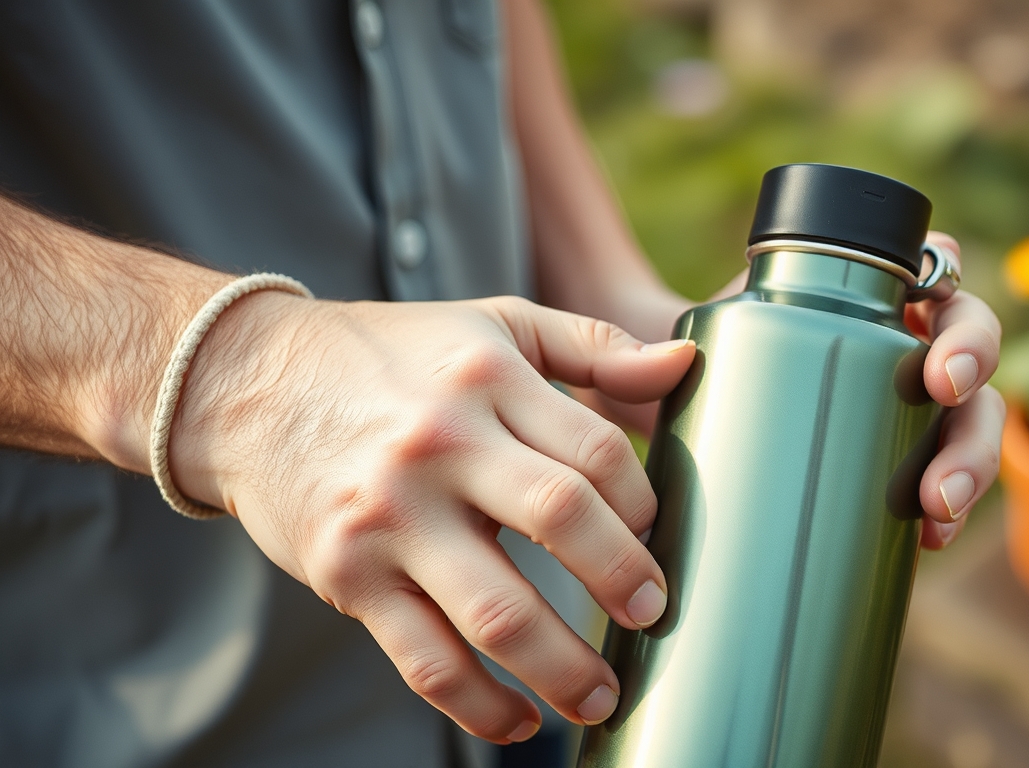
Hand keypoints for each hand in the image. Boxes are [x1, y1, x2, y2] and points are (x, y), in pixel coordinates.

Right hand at [169, 294, 696, 743]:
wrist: (249, 386)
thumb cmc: (390, 357)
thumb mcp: (493, 325)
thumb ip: (592, 346)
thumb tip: (686, 364)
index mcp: (487, 378)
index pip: (596, 451)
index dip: (643, 502)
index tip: (653, 532)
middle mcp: (440, 445)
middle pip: (561, 520)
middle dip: (625, 579)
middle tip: (655, 614)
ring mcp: (391, 517)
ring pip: (498, 612)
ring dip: (564, 669)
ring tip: (603, 696)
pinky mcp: (349, 575)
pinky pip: (427, 661)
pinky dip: (481, 707)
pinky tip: (521, 720)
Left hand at [597, 232, 1003, 549]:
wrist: (659, 405)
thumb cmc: (675, 359)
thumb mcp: (665, 343)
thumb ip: (647, 348)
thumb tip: (674, 362)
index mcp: (863, 288)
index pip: (944, 284)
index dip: (964, 330)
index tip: (939, 379)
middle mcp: (893, 337)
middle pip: (971, 368)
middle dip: (973, 428)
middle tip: (938, 483)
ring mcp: (897, 399)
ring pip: (967, 425)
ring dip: (971, 473)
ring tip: (936, 520)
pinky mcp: (886, 455)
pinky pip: (939, 474)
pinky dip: (947, 508)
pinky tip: (927, 543)